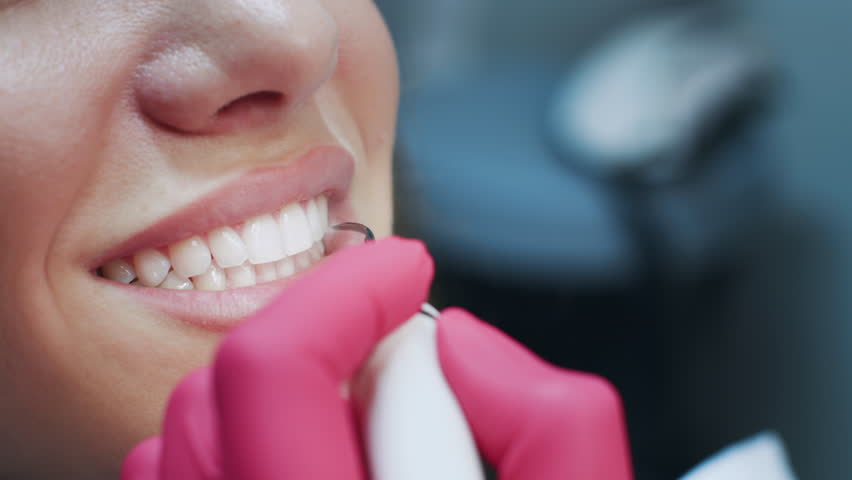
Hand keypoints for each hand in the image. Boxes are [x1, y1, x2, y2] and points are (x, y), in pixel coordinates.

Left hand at [122, 236, 633, 479]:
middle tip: (404, 357)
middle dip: (325, 333)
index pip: (278, 374)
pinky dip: (243, 443)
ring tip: (371, 424)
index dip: (351, 291)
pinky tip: (317, 465)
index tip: (406, 273)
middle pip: (224, 389)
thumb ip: (555, 427)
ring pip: (188, 431)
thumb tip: (463, 347)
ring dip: (287, 391)